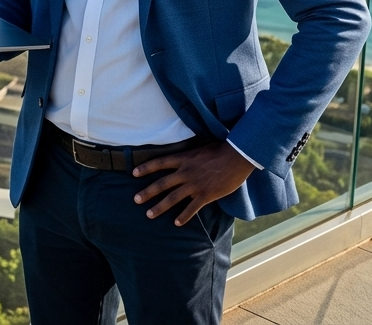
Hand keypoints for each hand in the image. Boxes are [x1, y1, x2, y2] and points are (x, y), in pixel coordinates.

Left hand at [132, 141, 255, 225]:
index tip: (134, 172)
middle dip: (147, 192)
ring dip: (159, 207)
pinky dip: (184, 216)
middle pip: (162, 183)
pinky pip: (192, 208)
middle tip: (136, 199)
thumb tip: (183, 156)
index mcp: (184, 158)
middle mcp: (186, 172)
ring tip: (149, 214)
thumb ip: (189, 154)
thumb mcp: (201, 148)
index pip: (160, 162)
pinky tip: (177, 223)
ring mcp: (195, 184)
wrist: (238, 157)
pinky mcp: (206, 195)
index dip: (146, 168)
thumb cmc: (221, 149)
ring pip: (173, 198)